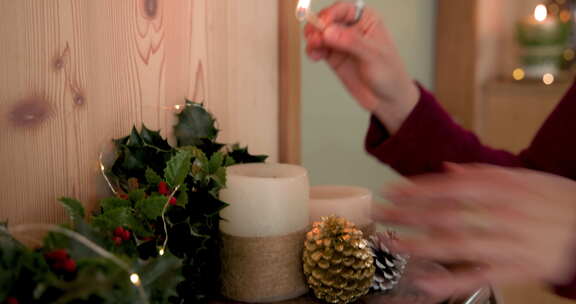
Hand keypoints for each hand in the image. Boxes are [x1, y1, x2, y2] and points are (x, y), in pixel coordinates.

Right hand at [304, 2, 419, 132]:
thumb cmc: (389, 74)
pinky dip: (312, 50)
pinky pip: (318, 49)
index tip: (323, 25)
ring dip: (313, 39)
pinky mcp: (334, 57)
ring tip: (313, 48)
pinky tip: (314, 55)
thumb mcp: (373, 56)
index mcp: (367, 20)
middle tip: (314, 37)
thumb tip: (330, 31)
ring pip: (320, 34)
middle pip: (328, 20)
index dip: (331, 14)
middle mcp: (352, 29)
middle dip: (318, 26)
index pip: (344, 9)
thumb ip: (352, 42)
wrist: (387, 99)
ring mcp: (342, 44)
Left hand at [375, 164, 575, 297]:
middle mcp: (502, 216)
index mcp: (504, 190)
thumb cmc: (556, 201)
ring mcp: (507, 245)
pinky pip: (477, 277)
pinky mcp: (514, 271)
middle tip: (380, 212)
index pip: (451, 188)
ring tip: (390, 243)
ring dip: (418, 244)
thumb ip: (485, 173)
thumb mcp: (526, 177)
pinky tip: (424, 282)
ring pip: (456, 245)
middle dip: (408, 214)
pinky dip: (450, 281)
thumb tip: (449, 168)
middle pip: (446, 214)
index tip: (392, 190)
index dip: (418, 189)